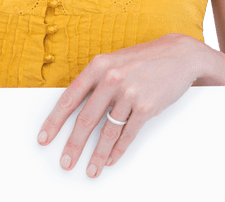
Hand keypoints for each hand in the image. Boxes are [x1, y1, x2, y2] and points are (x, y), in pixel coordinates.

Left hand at [37, 34, 205, 176]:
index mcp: (98, 66)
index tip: (44, 138)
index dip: (54, 121)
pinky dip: (118, 150)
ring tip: (90, 169)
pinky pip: (128, 134)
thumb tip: (75, 107)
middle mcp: (111, 79)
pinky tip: (111, 160)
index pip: (69, 98)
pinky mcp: (147, 107)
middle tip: (66, 162)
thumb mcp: (113, 62)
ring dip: (97, 154)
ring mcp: (129, 93)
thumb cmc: (143, 59)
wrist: (180, 55)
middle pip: (86, 119)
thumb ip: (95, 81)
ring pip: (107, 131)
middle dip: (73, 145)